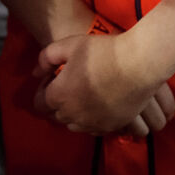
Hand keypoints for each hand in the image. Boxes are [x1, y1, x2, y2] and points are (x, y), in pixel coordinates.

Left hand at [35, 32, 170, 135]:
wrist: (138, 65)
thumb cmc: (102, 52)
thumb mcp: (69, 45)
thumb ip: (46, 58)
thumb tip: (36, 73)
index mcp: (60, 96)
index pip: (39, 104)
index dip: (43, 90)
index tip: (53, 77)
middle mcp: (74, 115)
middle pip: (57, 115)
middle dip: (58, 102)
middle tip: (69, 84)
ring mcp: (94, 124)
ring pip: (75, 125)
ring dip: (74, 113)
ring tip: (84, 94)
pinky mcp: (113, 127)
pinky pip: (95, 129)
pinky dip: (92, 119)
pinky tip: (99, 103)